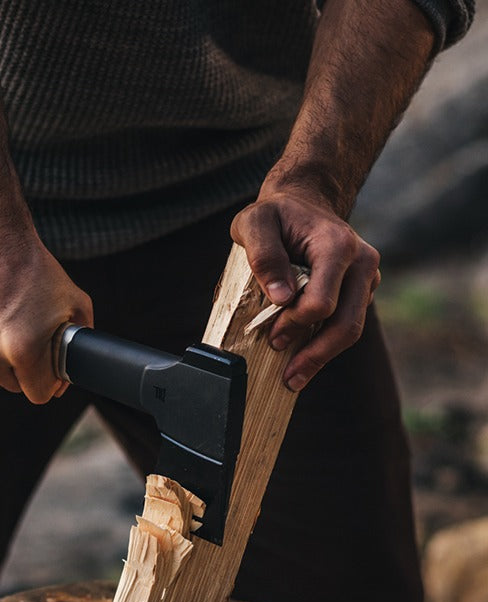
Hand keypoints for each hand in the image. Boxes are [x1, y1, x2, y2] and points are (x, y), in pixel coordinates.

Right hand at [0, 232, 92, 403]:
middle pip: (11, 385)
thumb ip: (79, 342)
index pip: (39, 394)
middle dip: (20, 367)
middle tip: (22, 333)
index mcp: (22, 351)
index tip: (47, 366)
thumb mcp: (74, 302)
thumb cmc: (31, 268)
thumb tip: (73, 369)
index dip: (48, 381)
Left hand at [230, 186, 380, 390]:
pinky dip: (325, 345)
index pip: (323, 301)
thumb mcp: (254, 224)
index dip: (295, 325)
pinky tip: (303, 361)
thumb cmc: (274, 215)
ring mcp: (365, 278)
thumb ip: (264, 256)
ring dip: (322, 357)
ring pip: (350, 329)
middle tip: (288, 379)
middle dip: (316, 356)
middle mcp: (361, 263)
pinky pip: (346, 324)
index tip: (272, 337)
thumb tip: (280, 298)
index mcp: (337, 247)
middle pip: (346, 324)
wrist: (301, 204)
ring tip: (294, 379)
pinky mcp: (360, 291)